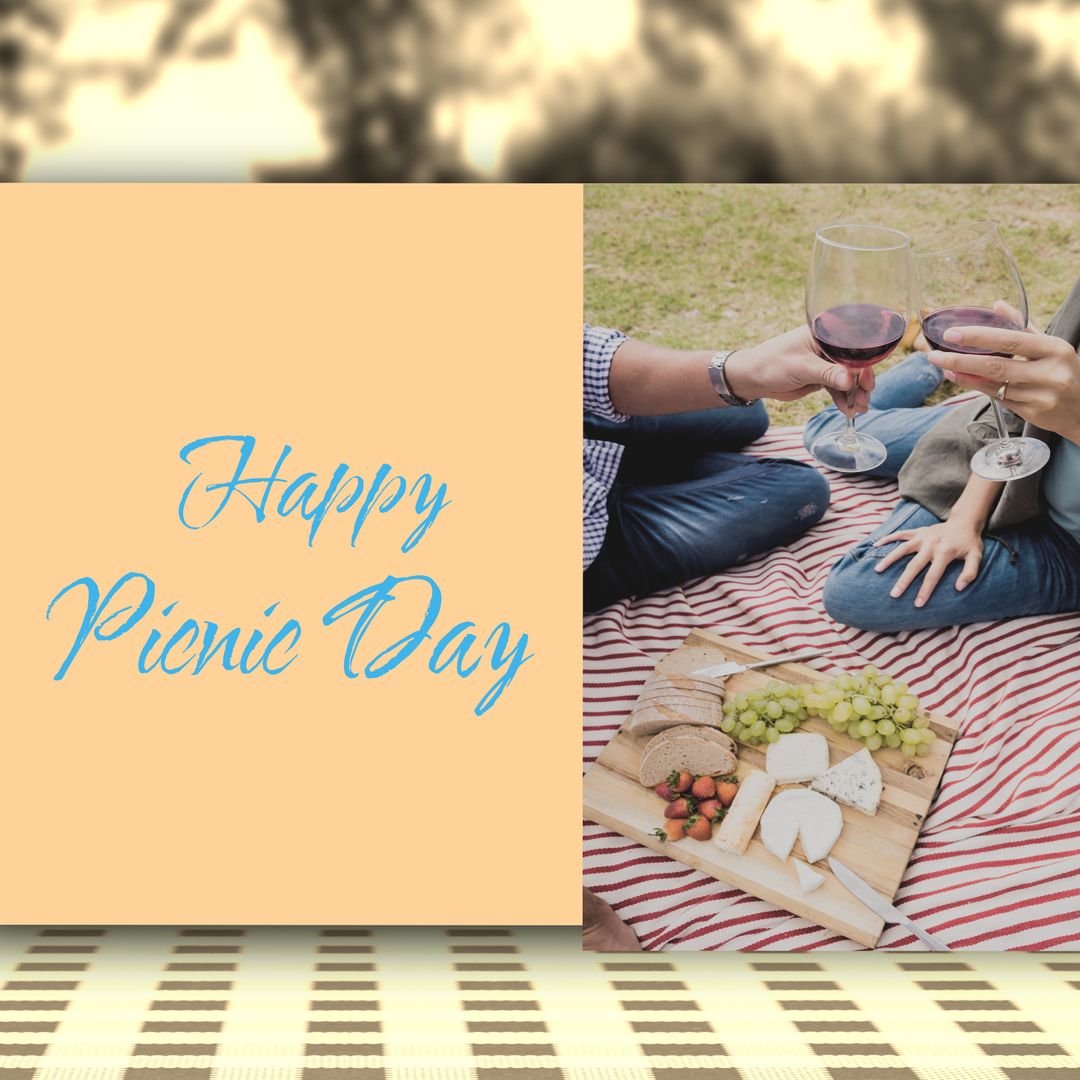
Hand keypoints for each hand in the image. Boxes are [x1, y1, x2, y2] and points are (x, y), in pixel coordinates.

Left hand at [727, 326, 874, 413]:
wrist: (751, 379)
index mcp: (823, 334)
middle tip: (863, 399)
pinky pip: (837, 387)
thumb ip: (826, 373)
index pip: (852, 347)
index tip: (867, 381)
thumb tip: (850, 380)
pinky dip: (843, 398)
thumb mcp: (801, 368)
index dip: (864, 364)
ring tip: (858, 409)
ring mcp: (824, 362)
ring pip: (847, 377)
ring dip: (854, 393)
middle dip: (861, 383)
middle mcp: (827, 346)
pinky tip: (848, 410)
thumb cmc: (771, 364)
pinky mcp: (820, 376)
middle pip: (853, 364)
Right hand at [872, 518, 983, 607]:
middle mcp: (931, 544)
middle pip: (914, 565)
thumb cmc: (970, 543)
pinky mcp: (917, 531)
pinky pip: (900, 534)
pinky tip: (876, 545)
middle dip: (904, 581)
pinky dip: (887, 539)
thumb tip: (959, 588)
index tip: (917, 604)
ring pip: (902, 549)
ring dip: (889, 559)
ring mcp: (922, 537)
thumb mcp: (976, 557)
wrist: (965, 521)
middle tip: (893, 594)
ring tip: (877, 570)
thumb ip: (970, 572)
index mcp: (945, 553)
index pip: (933, 576)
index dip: (925, 591)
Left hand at [928, 319, 1079, 442]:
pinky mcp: (1031, 413)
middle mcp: (1049, 373)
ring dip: (964, 376)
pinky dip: (977, 388)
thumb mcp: (1049, 345)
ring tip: (944, 366)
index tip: (952, 335)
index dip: (978, 338)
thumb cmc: (1062, 369)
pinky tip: (962, 379)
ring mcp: (1040, 396)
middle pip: (995, 366)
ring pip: (993, 385)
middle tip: (934, 355)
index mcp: (1055, 349)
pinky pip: (997, 398)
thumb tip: (997, 305)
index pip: (1011, 341)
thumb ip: (1022, 326)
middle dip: (960, 361)